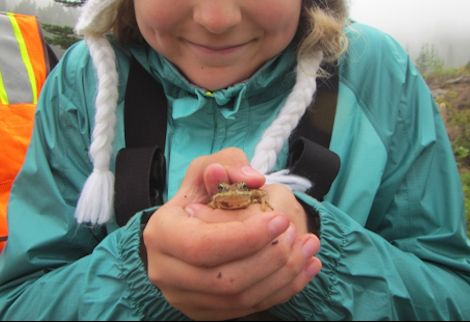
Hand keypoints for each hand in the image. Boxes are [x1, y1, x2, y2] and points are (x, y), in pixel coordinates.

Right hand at [143, 148, 320, 319]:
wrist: (193, 224)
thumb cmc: (202, 192)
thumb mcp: (210, 165)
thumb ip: (230, 163)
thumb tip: (253, 179)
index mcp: (161, 233)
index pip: (202, 246)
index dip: (245, 237)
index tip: (280, 220)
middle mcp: (166, 272)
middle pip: (224, 280)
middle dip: (270, 258)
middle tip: (297, 233)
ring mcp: (184, 297)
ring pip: (240, 299)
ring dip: (283, 275)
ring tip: (308, 247)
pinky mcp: (204, 311)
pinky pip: (248, 308)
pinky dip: (283, 289)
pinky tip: (305, 266)